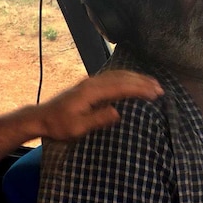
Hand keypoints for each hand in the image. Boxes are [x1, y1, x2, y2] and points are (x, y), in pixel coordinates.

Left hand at [35, 70, 162, 140]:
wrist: (41, 118)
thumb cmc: (58, 126)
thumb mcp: (77, 127)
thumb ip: (98, 119)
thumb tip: (118, 112)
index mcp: (91, 92)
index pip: (121, 87)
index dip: (140, 89)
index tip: (156, 93)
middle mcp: (91, 82)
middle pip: (122, 77)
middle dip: (142, 81)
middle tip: (161, 89)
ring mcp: (90, 82)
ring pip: (117, 75)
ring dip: (136, 78)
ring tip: (152, 83)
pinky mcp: (88, 85)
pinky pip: (112, 76)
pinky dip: (126, 78)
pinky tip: (132, 81)